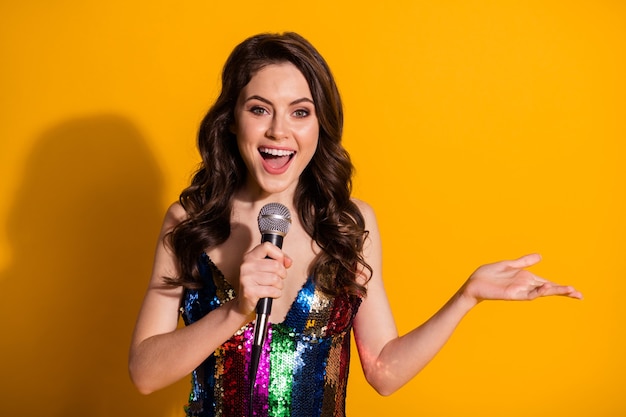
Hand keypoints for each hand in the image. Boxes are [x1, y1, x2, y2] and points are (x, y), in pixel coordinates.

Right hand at [235, 242, 292, 315]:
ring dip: (279, 285)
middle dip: (282, 274)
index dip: (279, 254)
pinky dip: (276, 294)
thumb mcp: (267, 269)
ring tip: (274, 287)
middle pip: (275, 265)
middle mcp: (246, 265)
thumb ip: (279, 261)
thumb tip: (288, 261)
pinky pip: (272, 290)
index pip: (267, 246)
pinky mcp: (249, 291)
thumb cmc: (258, 284)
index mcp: (250, 256)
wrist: (244, 303)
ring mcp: (246, 278)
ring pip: (275, 279)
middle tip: (279, 279)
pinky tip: (272, 294)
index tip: (280, 263)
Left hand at [461, 254, 582, 305]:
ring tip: (571, 291)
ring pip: (542, 292)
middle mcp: (526, 285)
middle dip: (564, 291)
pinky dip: (537, 291)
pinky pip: (527, 294)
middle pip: (549, 288)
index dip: (561, 286)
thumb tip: (540, 256)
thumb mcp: (509, 265)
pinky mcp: (513, 294)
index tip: (575, 291)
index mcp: (526, 278)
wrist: (473, 283)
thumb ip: (524, 262)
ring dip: (555, 291)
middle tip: (580, 295)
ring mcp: (520, 290)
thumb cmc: (488, 275)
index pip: (548, 282)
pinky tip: (546, 288)